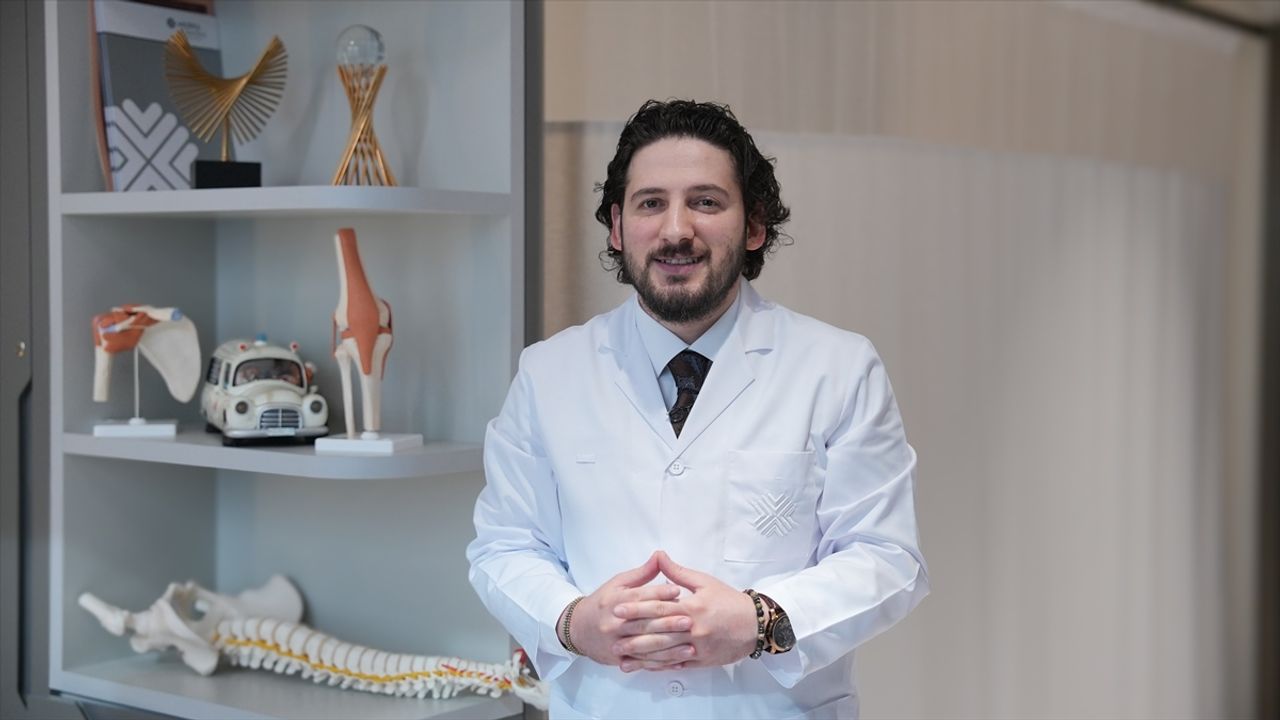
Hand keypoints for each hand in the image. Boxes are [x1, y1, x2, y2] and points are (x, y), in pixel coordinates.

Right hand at [561, 551, 690, 667]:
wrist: (577, 629)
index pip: (639, 597)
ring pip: (645, 646)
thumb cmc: (602, 602)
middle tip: (689, 621)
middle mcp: (614, 623)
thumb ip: (641, 573)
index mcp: (615, 601)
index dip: (659, 594)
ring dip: (669, 648)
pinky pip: (642, 663)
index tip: (678, 592)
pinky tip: (677, 663)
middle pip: (643, 623)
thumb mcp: (617, 583)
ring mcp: (616, 643)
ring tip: (689, 646)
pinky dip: (660, 664)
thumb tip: (659, 556)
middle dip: (667, 623)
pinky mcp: (619, 658)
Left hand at [619, 551, 757, 669]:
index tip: (618, 609)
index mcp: (692, 607)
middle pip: (658, 633)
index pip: (659, 607)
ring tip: (623, 658)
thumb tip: (659, 556)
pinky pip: (677, 664)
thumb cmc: (729, 601)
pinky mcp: (702, 660)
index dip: (636, 608)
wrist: (756, 624)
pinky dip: (660, 666)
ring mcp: (698, 647)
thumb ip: (678, 572)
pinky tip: (645, 667)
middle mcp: (693, 629)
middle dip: (633, 635)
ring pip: (665, 653)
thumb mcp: (705, 582)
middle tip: (612, 638)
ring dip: (642, 656)